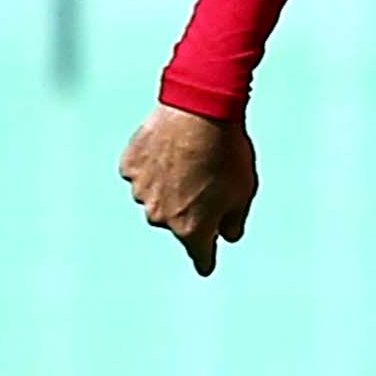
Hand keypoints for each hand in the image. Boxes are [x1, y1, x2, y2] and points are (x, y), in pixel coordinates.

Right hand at [121, 102, 257, 275]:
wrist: (199, 111)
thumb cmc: (227, 153)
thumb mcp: (244, 191)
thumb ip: (234, 221)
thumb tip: (227, 235)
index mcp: (191, 229)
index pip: (200, 256)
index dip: (206, 259)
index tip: (206, 265)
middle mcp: (161, 217)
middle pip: (177, 221)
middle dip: (189, 208)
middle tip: (206, 178)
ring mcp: (141, 192)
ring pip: (156, 196)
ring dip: (169, 185)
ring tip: (189, 157)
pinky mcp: (130, 167)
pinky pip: (142, 172)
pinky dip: (153, 164)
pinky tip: (168, 146)